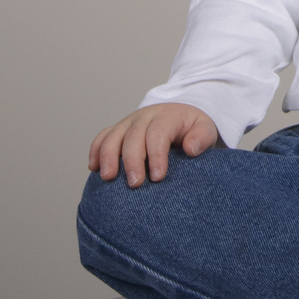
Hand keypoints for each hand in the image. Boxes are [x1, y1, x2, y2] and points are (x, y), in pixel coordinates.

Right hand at [87, 103, 220, 185]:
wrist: (180, 114)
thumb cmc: (192, 128)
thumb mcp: (205, 129)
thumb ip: (202, 137)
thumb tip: (190, 149)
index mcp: (166, 116)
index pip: (158, 133)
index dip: (156, 155)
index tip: (158, 177)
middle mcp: (144, 117)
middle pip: (133, 137)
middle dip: (132, 161)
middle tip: (135, 184)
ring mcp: (128, 123)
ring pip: (113, 136)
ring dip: (108, 156)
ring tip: (108, 178)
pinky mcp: (118, 131)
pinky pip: (102, 138)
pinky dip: (95, 151)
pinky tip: (94, 168)